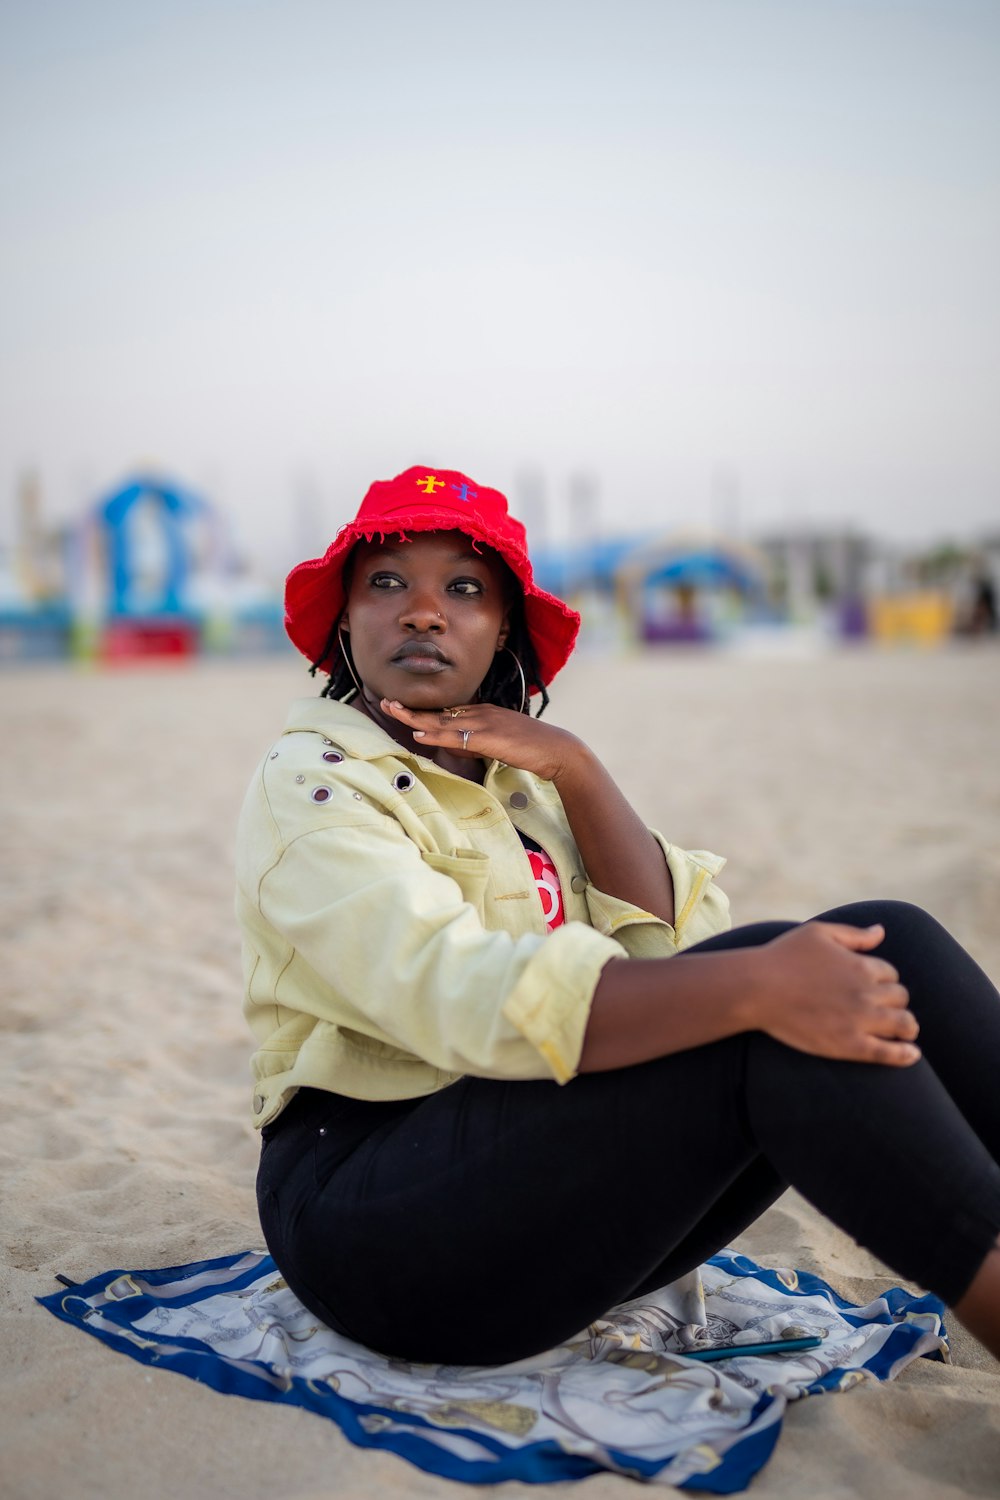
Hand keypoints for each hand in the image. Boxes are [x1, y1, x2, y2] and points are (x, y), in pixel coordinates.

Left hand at [380, 698, 582, 782]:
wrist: (557, 749)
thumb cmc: (533, 749)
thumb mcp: (501, 742)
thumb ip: (478, 743)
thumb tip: (458, 747)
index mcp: (484, 712)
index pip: (447, 711)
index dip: (424, 710)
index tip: (403, 707)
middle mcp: (481, 713)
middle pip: (438, 711)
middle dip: (411, 708)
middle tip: (386, 702)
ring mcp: (484, 723)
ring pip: (442, 720)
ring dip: (414, 717)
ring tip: (392, 710)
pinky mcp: (488, 737)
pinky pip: (456, 736)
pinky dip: (435, 734)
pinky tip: (419, 734)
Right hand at [748, 922, 919, 1066]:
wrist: (756, 989)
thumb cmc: (783, 956)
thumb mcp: (818, 933)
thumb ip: (854, 934)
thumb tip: (881, 931)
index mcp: (861, 965)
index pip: (890, 974)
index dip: (884, 979)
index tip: (874, 986)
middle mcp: (866, 992)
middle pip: (900, 997)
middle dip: (895, 1001)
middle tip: (888, 1008)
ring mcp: (859, 1020)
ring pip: (903, 1024)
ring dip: (908, 1026)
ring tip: (906, 1031)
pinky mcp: (848, 1045)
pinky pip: (887, 1053)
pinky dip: (905, 1055)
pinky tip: (912, 1054)